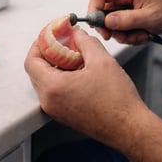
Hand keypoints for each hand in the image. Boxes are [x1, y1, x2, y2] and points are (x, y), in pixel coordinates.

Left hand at [24, 29, 146, 145]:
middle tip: (64, 41)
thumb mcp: (101, 61)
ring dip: (56, 64)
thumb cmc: (117, 101)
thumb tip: (76, 34)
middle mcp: (49, 102)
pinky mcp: (64, 114)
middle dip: (49, 52)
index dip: (40, 43)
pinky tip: (79, 70)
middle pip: (36, 70)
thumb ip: (84, 41)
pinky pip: (55, 91)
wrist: (129, 128)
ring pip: (46, 80)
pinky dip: (61, 77)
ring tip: (75, 55)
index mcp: (53, 88)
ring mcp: (56, 110)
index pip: (32, 60)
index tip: (51, 34)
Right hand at [88, 0, 161, 44]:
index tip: (98, 26)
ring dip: (123, 34)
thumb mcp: (150, 17)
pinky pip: (119, 27)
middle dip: (111, 27)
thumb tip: (106, 22)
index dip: (94, 10)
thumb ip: (126, 20)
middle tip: (121, 36)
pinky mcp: (128, 13)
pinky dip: (129, 34)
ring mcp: (125, 4)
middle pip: (102, 10)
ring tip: (141, 35)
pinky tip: (142, 34)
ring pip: (111, 22)